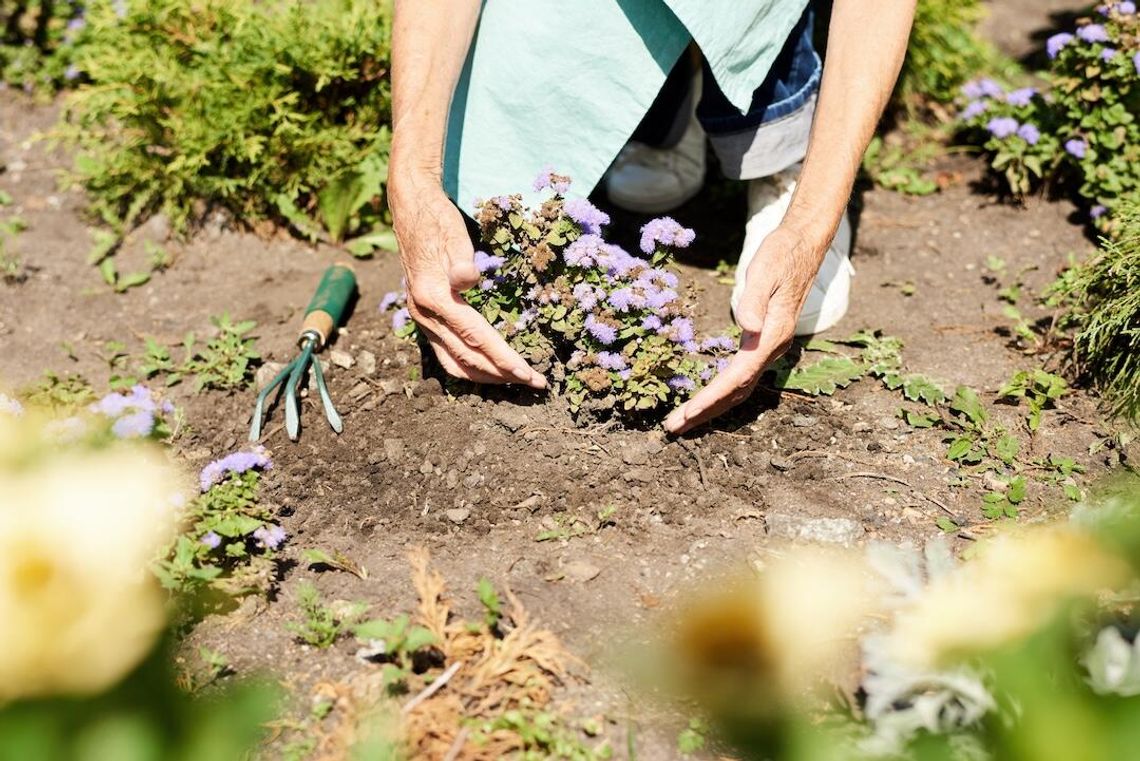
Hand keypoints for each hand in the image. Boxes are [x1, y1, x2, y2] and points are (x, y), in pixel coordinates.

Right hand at [389, 174, 545, 387]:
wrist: (411, 211)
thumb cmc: (439, 222)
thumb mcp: (454, 235)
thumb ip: (461, 262)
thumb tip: (469, 279)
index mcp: (433, 297)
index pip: (474, 337)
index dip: (501, 358)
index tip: (526, 372)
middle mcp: (425, 314)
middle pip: (467, 357)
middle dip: (502, 374)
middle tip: (534, 382)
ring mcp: (422, 319)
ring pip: (453, 363)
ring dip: (485, 377)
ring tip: (514, 381)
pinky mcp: (425, 319)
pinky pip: (446, 355)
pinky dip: (469, 367)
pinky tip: (488, 370)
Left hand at [663, 225, 825, 434]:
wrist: (804, 246)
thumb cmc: (781, 255)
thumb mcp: (765, 270)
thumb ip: (754, 300)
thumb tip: (746, 328)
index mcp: (771, 336)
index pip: (737, 377)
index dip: (711, 397)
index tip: (687, 413)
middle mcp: (772, 349)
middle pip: (737, 392)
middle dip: (705, 412)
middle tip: (672, 428)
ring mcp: (769, 348)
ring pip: (739, 389)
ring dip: (712, 407)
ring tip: (684, 421)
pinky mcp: (763, 344)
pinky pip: (741, 378)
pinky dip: (722, 394)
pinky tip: (706, 399)